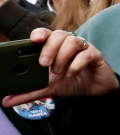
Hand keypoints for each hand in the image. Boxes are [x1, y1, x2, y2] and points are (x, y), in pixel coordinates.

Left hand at [2, 28, 119, 105]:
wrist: (96, 92)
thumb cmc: (73, 83)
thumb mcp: (48, 89)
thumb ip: (29, 93)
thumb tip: (6, 101)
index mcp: (56, 48)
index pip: (47, 34)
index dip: (40, 33)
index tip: (34, 40)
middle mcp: (69, 44)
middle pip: (59, 34)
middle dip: (49, 48)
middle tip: (44, 64)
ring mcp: (83, 48)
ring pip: (72, 41)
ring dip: (63, 56)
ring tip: (59, 71)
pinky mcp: (96, 55)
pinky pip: (86, 53)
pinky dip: (76, 64)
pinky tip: (71, 75)